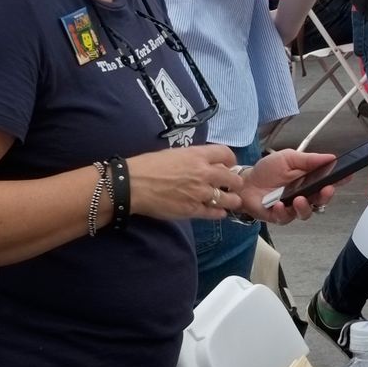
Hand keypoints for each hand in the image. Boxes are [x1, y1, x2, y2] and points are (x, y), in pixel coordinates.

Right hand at [126, 144, 241, 220]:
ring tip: (229, 201)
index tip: (228, 166)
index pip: (227, 154)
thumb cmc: (148, 166)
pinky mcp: (193, 210)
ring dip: (231, 200)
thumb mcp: (174, 154)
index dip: (230, 161)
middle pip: (233, 179)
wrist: (133, 185)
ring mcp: (200, 193)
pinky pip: (215, 213)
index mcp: (197, 156)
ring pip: (229, 199)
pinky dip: (220, 213)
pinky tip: (219, 212)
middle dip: (235, 183)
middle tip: (230, 186)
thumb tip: (204, 163)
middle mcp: (203, 173)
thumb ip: (193, 158)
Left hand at [236, 148, 337, 224]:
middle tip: (326, 190)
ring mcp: (292, 207)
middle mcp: (305, 195)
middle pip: (322, 200)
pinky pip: (285, 218)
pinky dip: (283, 212)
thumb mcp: (288, 158)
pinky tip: (278, 205)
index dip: (340, 179)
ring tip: (299, 199)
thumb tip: (331, 157)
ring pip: (306, 213)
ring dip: (305, 207)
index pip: (329, 181)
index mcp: (309, 180)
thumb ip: (308, 159)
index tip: (347, 175)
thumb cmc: (267, 170)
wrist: (245, 182)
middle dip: (326, 196)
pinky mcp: (279, 217)